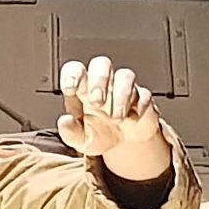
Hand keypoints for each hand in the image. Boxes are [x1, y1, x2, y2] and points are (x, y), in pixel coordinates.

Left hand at [58, 55, 173, 183]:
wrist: (127, 144)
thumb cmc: (100, 133)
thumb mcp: (81, 139)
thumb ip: (70, 132)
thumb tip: (64, 122)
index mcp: (83, 89)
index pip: (75, 70)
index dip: (72, 74)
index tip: (69, 88)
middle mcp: (104, 84)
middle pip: (101, 64)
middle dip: (98, 81)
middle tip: (97, 102)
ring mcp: (125, 88)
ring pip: (124, 76)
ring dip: (120, 95)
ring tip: (117, 117)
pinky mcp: (143, 98)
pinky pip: (144, 94)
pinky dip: (139, 106)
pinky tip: (133, 119)